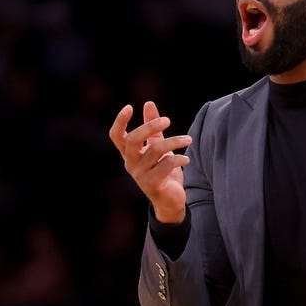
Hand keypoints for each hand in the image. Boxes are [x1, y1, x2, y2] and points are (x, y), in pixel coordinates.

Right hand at [108, 100, 191, 223]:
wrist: (170, 202)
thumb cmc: (163, 171)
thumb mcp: (157, 146)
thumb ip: (153, 128)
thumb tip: (148, 103)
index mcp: (129, 154)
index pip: (116, 136)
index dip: (120, 121)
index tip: (130, 107)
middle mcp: (131, 164)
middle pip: (133, 139)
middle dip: (150, 126)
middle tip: (167, 120)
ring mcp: (140, 175)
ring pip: (155, 150)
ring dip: (174, 141)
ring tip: (188, 139)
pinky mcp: (153, 185)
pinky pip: (166, 165)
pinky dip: (179, 159)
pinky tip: (186, 159)